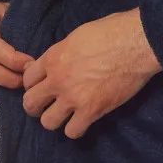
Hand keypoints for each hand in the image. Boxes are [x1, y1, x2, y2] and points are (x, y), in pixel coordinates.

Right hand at [0, 0, 33, 99]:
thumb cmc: (4, 19)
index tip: (31, 66)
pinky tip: (6, 91)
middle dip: (9, 79)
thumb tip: (33, 65)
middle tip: (26, 81)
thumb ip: (21, 33)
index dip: (13, 61)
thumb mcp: (13, 16)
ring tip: (19, 86)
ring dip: (2, 90)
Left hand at [21, 8, 161, 138]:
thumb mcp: (77, 36)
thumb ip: (62, 52)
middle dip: (36, 107)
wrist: (135, 43)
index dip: (33, 85)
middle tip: (47, 106)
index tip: (43, 87)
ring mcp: (73, 97)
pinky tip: (83, 122)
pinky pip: (72, 132)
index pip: (27, 79)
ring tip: (66, 116)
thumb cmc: (112, 31)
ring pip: (48, 122)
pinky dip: (76, 129)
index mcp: (52, 58)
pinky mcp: (91, 110)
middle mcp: (57, 80)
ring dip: (55, 120)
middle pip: (30, 103)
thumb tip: (60, 61)